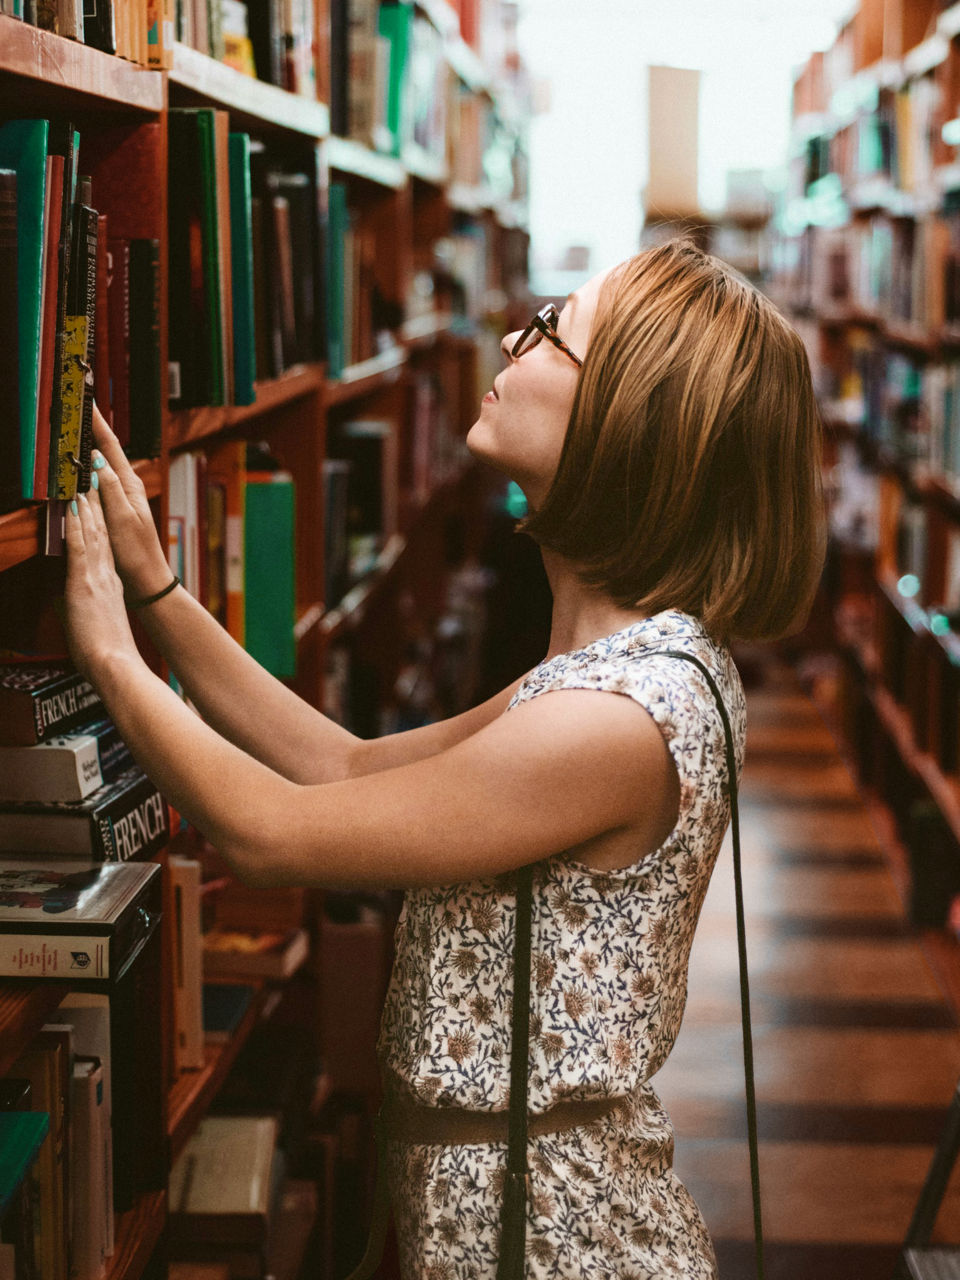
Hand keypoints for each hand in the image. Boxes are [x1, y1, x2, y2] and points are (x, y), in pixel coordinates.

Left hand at [64, 489, 141, 684]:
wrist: (116, 665)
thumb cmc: (107, 656)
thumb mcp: (96, 627)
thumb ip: (85, 611)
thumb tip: (69, 608)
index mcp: (111, 587)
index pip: (104, 548)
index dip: (101, 524)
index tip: (96, 505)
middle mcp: (106, 577)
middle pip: (101, 534)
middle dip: (96, 506)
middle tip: (92, 481)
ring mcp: (97, 578)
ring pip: (92, 534)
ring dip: (86, 507)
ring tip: (83, 484)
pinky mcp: (84, 584)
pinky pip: (79, 547)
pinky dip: (75, 525)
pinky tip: (72, 508)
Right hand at [90, 402, 171, 598]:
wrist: (147, 579)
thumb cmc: (137, 553)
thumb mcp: (123, 519)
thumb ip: (110, 489)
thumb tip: (95, 459)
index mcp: (130, 484)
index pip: (110, 445)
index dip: (97, 422)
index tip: (86, 400)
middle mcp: (127, 486)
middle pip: (106, 449)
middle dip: (92, 426)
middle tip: (77, 405)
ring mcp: (121, 496)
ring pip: (101, 462)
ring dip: (90, 443)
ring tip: (76, 425)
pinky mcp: (115, 508)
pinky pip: (98, 479)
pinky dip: (88, 466)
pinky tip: (80, 464)